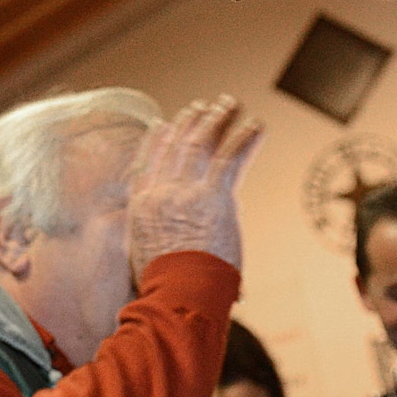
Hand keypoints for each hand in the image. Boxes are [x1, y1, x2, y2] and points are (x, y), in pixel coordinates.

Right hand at [127, 96, 262, 278]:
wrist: (176, 293)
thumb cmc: (165, 288)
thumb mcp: (142, 260)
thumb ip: (155, 240)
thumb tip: (172, 245)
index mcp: (141, 208)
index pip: (147, 164)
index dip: (156, 142)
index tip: (164, 125)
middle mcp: (160, 193)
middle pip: (175, 148)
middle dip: (190, 123)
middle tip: (202, 107)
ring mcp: (186, 192)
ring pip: (201, 145)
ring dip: (217, 120)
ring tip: (229, 103)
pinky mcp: (213, 196)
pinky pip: (230, 158)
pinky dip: (243, 138)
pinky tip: (255, 124)